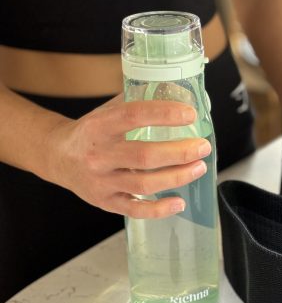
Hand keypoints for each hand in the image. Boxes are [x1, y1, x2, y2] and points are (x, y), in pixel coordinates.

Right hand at [45, 95, 211, 218]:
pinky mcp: (106, 202)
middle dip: (179, 152)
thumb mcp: (106, 113)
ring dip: (177, 177)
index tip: (189, 114)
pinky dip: (160, 209)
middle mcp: (98, 155)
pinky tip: (180, 202)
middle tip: (202, 146)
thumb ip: (136, 103)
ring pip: (144, 183)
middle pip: (144, 156)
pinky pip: (136, 210)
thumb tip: (177, 93)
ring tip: (199, 167)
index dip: (164, 114)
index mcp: (99, 126)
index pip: (133, 116)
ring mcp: (101, 182)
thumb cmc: (91, 133)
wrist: (57, 157)